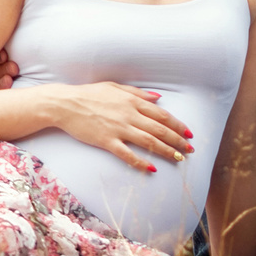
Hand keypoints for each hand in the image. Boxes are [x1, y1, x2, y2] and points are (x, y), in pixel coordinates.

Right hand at [45, 82, 192, 170]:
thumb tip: (158, 97)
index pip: (162, 114)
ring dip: (166, 151)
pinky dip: (140, 162)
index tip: (189, 133)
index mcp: (132, 101)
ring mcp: (118, 128)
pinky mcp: (106, 141)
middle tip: (190, 150)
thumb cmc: (89, 94)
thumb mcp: (115, 87)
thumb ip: (138, 93)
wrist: (65, 104)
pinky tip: (151, 168)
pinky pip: (127, 154)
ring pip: (148, 142)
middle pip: (159, 129)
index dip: (177, 125)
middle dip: (177, 140)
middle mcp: (129, 115)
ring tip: (178, 159)